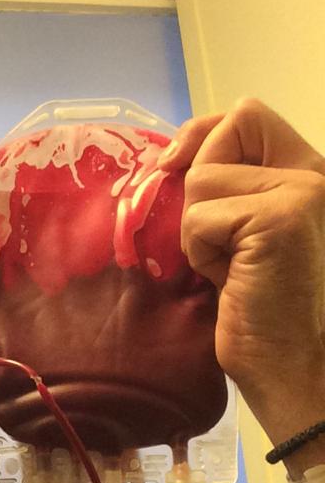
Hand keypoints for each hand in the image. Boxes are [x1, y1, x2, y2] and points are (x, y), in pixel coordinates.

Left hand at [157, 98, 324, 430]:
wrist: (292, 367)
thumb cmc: (260, 313)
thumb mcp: (239, 239)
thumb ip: (226, 193)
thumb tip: (171, 159)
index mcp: (307, 174)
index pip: (247, 115)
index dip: (202, 134)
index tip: (174, 167)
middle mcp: (313, 173)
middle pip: (225, 128)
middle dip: (197, 183)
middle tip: (213, 240)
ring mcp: (301, 191)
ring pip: (203, 177)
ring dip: (197, 229)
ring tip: (228, 267)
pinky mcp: (279, 217)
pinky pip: (200, 216)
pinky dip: (199, 252)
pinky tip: (229, 279)